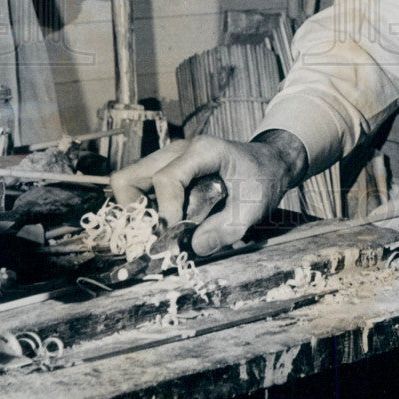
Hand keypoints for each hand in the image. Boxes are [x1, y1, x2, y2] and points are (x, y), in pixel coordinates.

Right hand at [110, 131, 307, 255]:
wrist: (269, 163)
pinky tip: (168, 224)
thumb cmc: (262, 179)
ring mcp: (169, 159)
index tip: (176, 235)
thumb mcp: (254, 207)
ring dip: (137, 213)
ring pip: (129, 183)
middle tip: (155, 236)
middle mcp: (178, 150)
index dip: (166, 211)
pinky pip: (140, 189)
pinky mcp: (167, 170)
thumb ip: (227, 228)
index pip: (166, 179)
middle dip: (135, 213)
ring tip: (161, 232)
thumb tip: (193, 248)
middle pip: (130, 177)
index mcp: (202, 151)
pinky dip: (145, 210)